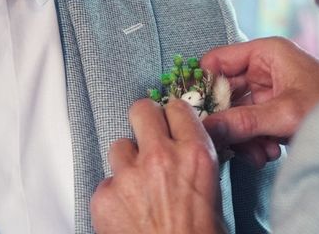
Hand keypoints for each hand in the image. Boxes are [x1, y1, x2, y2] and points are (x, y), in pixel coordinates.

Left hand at [91, 99, 226, 233]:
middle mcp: (160, 157)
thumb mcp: (214, 191)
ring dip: (127, 162)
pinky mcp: (104, 196)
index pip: (177, 107)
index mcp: (194, 154)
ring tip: (139, 187)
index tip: (171, 124)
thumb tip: (186, 144)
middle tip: (148, 138)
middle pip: (141, 110)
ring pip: (119, 146)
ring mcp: (128, 175)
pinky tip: (128, 211)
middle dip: (145, 122)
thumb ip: (196, 159)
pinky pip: (106, 182)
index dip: (173, 117)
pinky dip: (114, 194)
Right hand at [201, 37, 318, 167]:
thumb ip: (244, 121)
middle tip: (223, 140)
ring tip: (259, 151)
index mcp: (265, 52)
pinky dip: (253, 142)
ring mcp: (267, 91)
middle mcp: (263, 68)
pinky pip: (248, 124)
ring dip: (242, 136)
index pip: (217, 60)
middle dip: (226, 119)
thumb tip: (207, 128)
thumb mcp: (285, 114)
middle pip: (224, 91)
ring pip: (234, 112)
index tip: (194, 109)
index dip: (203, 83)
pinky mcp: (272, 111)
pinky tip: (269, 152)